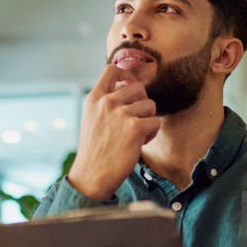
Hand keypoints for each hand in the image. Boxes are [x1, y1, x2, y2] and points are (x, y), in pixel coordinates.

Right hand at [67, 64, 158, 199]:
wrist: (91, 176)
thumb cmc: (94, 151)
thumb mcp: (91, 119)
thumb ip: (105, 104)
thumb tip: (129, 89)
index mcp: (94, 98)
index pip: (111, 70)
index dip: (126, 74)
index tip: (130, 85)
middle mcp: (107, 102)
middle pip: (139, 87)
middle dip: (142, 103)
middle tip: (135, 121)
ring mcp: (121, 113)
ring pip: (150, 105)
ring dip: (148, 120)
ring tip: (136, 135)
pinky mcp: (135, 127)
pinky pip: (156, 122)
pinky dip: (152, 134)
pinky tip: (139, 144)